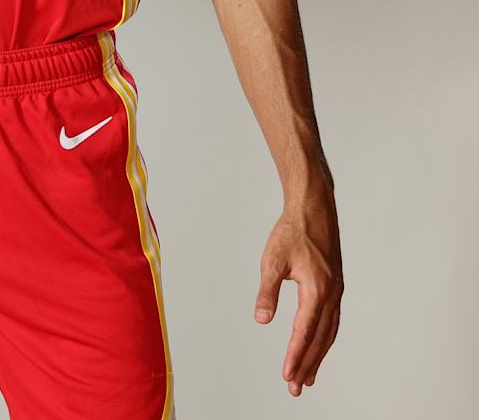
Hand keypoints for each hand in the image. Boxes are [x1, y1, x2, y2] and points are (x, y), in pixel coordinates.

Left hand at [253, 184, 342, 395]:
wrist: (314, 210)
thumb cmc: (291, 232)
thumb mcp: (272, 260)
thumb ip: (267, 291)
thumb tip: (262, 319)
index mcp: (317, 290)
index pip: (304, 331)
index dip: (295, 355)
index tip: (287, 375)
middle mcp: (332, 295)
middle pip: (319, 339)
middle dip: (307, 364)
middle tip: (295, 388)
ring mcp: (337, 293)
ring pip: (328, 333)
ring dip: (317, 356)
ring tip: (307, 378)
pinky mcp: (335, 289)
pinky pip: (332, 322)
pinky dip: (324, 340)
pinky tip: (317, 348)